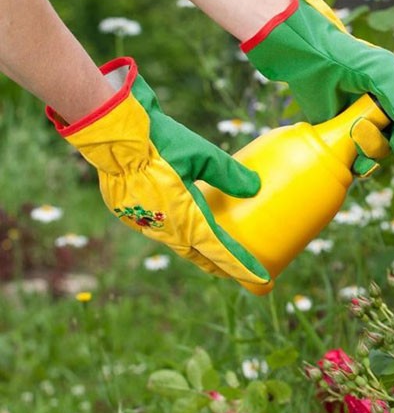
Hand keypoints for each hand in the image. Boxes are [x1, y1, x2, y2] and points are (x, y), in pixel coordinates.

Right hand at [46, 57, 271, 294]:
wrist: (110, 132)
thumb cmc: (158, 142)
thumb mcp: (202, 154)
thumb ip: (229, 174)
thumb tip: (254, 187)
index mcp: (185, 220)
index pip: (221, 252)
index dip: (243, 267)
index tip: (264, 280)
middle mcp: (164, 228)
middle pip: (198, 254)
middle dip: (219, 266)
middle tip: (237, 272)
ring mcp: (143, 221)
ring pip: (176, 242)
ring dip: (196, 250)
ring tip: (211, 254)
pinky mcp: (127, 210)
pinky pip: (158, 227)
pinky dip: (174, 231)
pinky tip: (179, 223)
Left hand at [241, 0, 393, 175]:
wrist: (311, 62)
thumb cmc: (349, 59)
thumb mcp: (381, 71)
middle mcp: (388, 111)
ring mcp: (368, 125)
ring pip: (383, 151)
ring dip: (375, 149)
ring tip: (358, 131)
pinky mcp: (347, 138)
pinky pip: (361, 161)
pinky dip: (361, 164)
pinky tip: (355, 158)